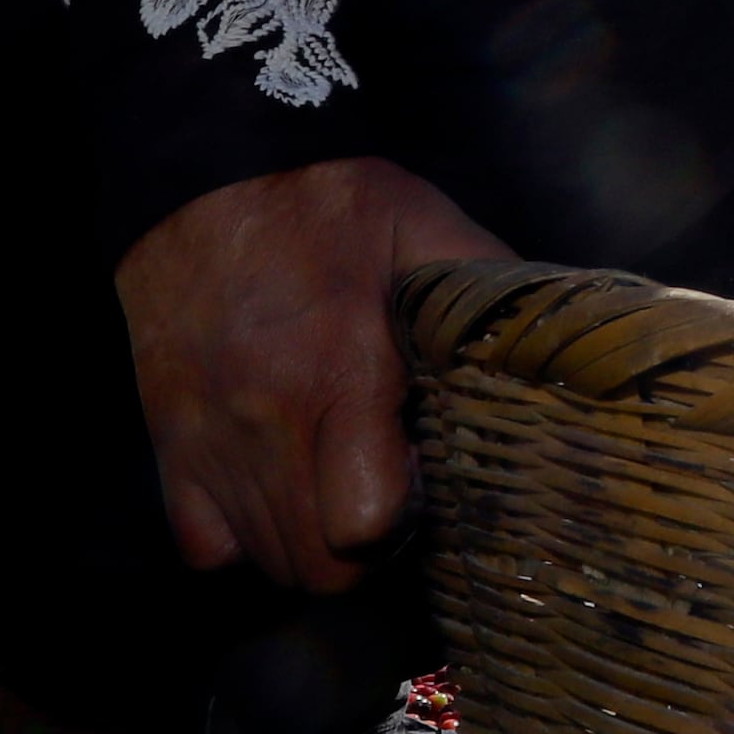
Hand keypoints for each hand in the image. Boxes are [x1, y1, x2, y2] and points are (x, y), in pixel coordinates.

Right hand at [117, 157, 503, 592]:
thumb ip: (491, 286)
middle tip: (391, 496)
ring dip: (315, 545)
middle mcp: (265, 420)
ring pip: (268, 561)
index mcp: (340, 371)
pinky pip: (206, 545)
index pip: (365, 522)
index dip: (407, 520)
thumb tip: (564, 336)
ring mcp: (207, 439)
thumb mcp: (426, 225)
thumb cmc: (330, 201)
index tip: (425, 478)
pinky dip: (244, 541)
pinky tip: (282, 497)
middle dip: (367, 551)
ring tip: (343, 489)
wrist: (206, 169)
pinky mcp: (168, 442)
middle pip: (318, 565)